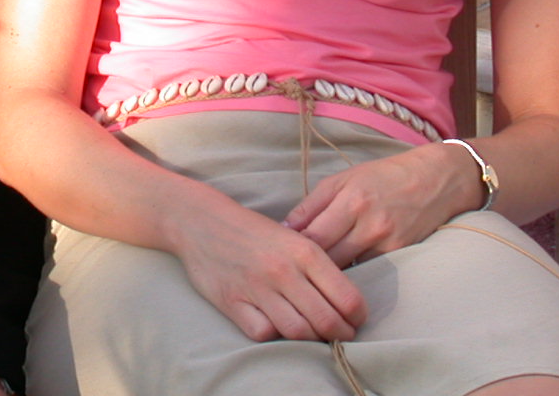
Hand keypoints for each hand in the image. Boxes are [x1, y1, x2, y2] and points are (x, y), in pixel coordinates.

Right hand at [168, 194, 367, 343]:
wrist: (201, 221)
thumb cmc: (252, 229)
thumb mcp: (292, 236)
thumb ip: (317, 266)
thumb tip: (345, 301)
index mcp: (304, 251)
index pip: (347, 298)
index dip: (357, 317)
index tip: (355, 320)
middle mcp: (283, 271)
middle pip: (327, 321)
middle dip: (340, 334)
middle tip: (340, 334)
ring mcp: (257, 288)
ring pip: (298, 332)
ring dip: (311, 338)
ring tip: (314, 334)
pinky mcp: (232, 302)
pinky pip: (264, 332)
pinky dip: (274, 334)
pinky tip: (276, 324)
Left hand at [283, 144, 479, 266]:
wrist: (434, 180)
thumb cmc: (382, 176)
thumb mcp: (342, 180)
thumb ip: (311, 205)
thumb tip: (284, 229)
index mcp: (350, 200)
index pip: (312, 236)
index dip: (294, 249)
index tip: (283, 253)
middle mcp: (368, 223)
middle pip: (328, 258)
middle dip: (308, 265)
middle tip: (294, 268)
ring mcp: (386, 243)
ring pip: (347, 270)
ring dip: (329, 273)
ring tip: (313, 273)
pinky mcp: (400, 255)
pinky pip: (367, 271)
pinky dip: (352, 272)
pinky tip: (342, 272)